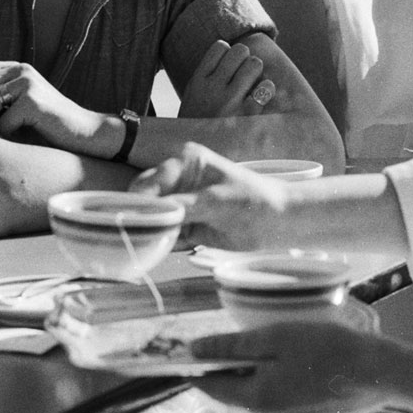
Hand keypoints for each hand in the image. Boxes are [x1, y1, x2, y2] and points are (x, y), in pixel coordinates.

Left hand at [0, 58, 109, 153]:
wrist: (88, 134)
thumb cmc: (49, 124)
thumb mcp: (20, 102)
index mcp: (14, 67)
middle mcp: (19, 69)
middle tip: (2, 121)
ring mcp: (26, 83)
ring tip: (17, 127)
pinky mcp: (31, 101)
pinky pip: (1, 125)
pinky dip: (10, 136)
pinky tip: (29, 133)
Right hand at [130, 142, 294, 250]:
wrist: (283, 222)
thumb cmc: (255, 202)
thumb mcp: (215, 202)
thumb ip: (181, 206)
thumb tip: (148, 213)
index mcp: (185, 162)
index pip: (148, 183)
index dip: (137, 204)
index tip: (128, 223)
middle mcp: (179, 180)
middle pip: (145, 201)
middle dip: (142, 220)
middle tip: (139, 239)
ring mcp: (182, 204)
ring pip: (152, 220)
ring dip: (152, 234)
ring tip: (153, 246)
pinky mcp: (188, 226)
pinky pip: (166, 236)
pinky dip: (164, 245)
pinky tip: (166, 251)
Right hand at [177, 37, 274, 118]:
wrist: (198, 153)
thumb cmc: (200, 119)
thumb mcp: (193, 94)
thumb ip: (208, 73)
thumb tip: (231, 48)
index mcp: (197, 81)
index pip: (220, 46)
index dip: (227, 52)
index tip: (226, 64)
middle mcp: (213, 89)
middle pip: (240, 51)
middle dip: (244, 58)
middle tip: (242, 71)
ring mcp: (230, 101)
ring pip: (255, 64)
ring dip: (256, 70)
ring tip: (251, 81)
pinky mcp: (247, 115)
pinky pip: (266, 88)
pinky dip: (266, 89)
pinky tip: (260, 95)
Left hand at [192, 322, 412, 412]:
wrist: (378, 372)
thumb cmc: (327, 349)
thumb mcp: (275, 338)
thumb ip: (232, 346)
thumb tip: (194, 350)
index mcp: (255, 397)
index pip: (209, 385)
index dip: (194, 365)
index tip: (185, 347)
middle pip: (233, 389)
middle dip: (228, 364)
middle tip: (235, 335)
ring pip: (258, 391)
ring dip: (255, 370)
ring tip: (270, 343)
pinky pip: (279, 395)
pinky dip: (277, 377)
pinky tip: (293, 359)